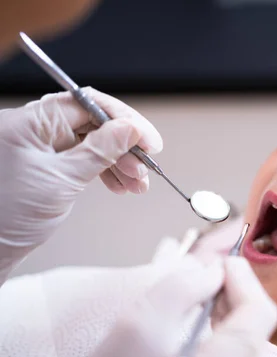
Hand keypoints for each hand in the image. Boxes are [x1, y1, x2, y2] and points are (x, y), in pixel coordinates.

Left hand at [0, 88, 161, 276]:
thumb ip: (99, 151)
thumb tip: (130, 130)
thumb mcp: (62, 181)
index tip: (147, 140)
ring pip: (91, 143)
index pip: (87, 104)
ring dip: (118, 162)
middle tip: (144, 168)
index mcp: (28, 122)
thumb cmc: (7, 217)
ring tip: (136, 184)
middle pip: (92, 124)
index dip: (123, 120)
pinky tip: (119, 185)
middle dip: (123, 147)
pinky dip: (104, 171)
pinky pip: (82, 159)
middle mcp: (32, 129)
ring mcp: (39, 147)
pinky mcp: (46, 165)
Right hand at [61, 254, 276, 356]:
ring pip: (242, 336)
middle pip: (252, 323)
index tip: (220, 265)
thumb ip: (184, 285)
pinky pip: (231, 352)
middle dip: (231, 291)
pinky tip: (196, 317)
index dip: (243, 279)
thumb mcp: (144, 319)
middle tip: (204, 275)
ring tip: (197, 292)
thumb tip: (214, 273)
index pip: (260, 311)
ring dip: (224, 308)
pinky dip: (217, 328)